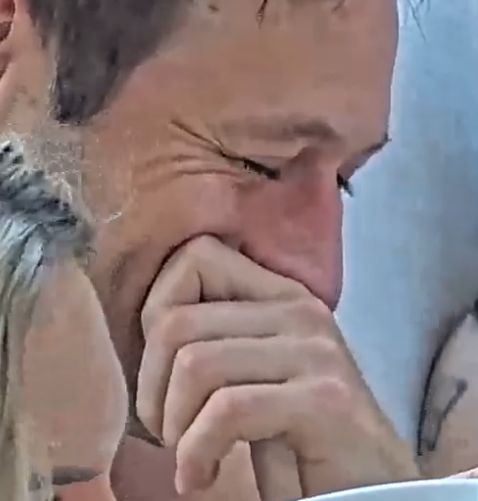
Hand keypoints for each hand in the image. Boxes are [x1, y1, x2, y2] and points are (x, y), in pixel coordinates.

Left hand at [136, 236, 418, 499]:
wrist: (362, 484)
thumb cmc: (292, 432)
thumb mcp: (249, 372)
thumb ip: (213, 335)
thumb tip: (147, 323)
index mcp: (278, 294)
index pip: (196, 257)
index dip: (157, 309)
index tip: (160, 368)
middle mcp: (299, 310)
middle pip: (178, 322)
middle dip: (151, 386)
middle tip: (165, 428)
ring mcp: (315, 351)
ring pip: (195, 364)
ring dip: (173, 423)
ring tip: (185, 452)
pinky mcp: (324, 400)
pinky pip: (227, 411)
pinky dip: (196, 452)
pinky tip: (200, 475)